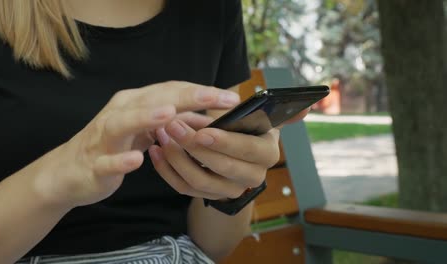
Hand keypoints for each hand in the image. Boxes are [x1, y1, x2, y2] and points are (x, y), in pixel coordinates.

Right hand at [36, 82, 239, 207]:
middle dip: (186, 97)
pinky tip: (138, 159)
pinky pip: (107, 161)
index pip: (171, 91)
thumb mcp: (146, 131)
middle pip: (154, 99)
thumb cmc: (113, 147)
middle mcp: (119, 113)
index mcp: (135, 103)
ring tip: (170, 114)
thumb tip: (209, 120)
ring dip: (146, 117)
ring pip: (123, 122)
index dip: (201, 92)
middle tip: (215, 96)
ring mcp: (104, 137)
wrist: (69, 171)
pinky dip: (121, 159)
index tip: (230, 98)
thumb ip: (174, 124)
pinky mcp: (94, 163)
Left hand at [148, 109, 308, 199]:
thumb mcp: (264, 120)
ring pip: (199, 181)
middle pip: (222, 169)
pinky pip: (183, 188)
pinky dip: (166, 170)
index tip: (202, 130)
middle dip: (195, 147)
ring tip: (162, 135)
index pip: (248, 151)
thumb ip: (284, 112)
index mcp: (266, 154)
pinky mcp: (206, 195)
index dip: (226, 142)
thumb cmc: (246, 131)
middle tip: (173, 125)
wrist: (235, 157)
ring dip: (177, 158)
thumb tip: (310, 104)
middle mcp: (251, 176)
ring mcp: (228, 190)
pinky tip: (156, 150)